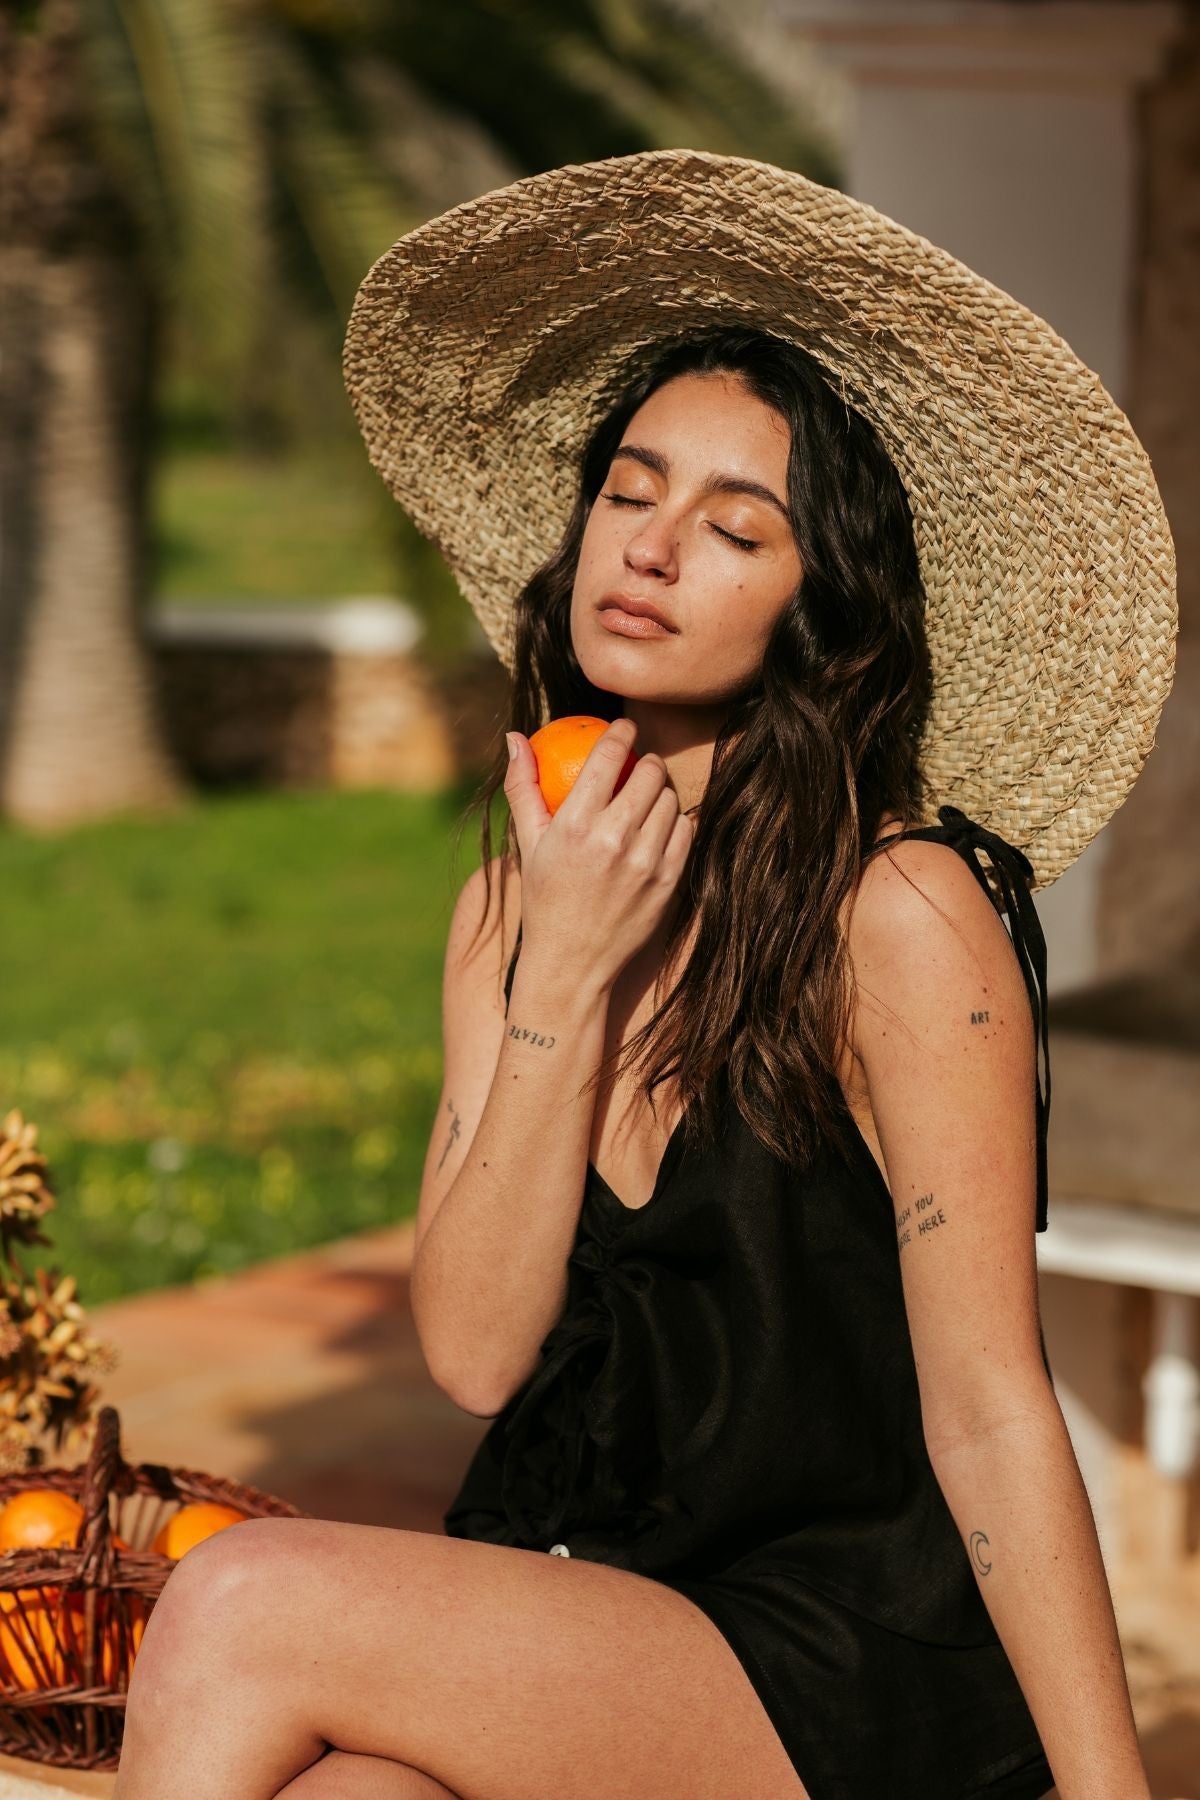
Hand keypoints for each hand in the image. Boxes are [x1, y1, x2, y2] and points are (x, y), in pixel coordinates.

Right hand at [504, 716, 695, 992]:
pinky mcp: (669, 881)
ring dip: (660, 792)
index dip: (621, 732)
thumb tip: (516, 736)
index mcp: (575, 826)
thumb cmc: (545, 897)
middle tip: (638, 767)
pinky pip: (685, 829)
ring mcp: (646, 862)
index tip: (624, 728)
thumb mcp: (528, 844)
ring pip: (670, 799)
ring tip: (646, 800)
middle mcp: (613, 840)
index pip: (608, 757)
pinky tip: (659, 827)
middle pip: (649, 772)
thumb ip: (523, 786)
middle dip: (646, 761)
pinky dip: (675, 821)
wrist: (573, 962)